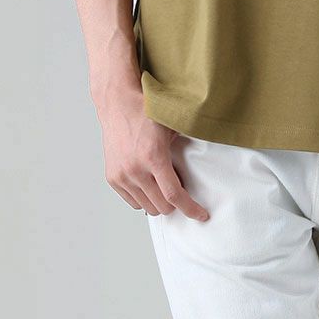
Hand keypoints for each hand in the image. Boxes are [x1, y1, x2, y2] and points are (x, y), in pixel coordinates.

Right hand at [100, 103, 209, 218]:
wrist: (118, 103)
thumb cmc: (146, 112)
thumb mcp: (172, 128)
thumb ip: (187, 148)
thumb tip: (206, 166)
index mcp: (153, 157)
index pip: (174, 196)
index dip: (190, 209)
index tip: (201, 215)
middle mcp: (135, 169)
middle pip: (161, 206)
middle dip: (175, 204)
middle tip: (180, 190)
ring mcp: (121, 175)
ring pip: (147, 207)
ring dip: (158, 202)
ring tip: (162, 185)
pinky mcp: (112, 177)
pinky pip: (132, 201)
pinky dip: (143, 198)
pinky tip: (149, 184)